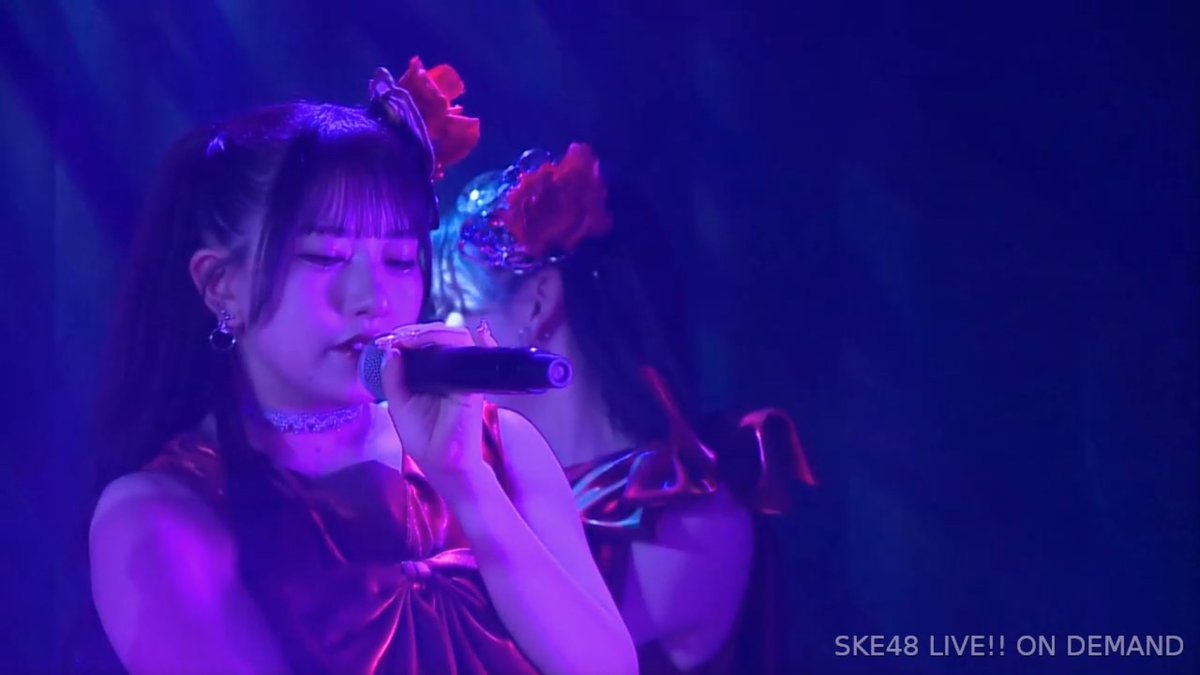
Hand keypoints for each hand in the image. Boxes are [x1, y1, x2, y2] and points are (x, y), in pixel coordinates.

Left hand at [378, 321, 497, 489]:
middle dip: (419, 330)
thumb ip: (394, 378)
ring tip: (408, 338)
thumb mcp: (400, 404)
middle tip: (398, 336)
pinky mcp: (472, 384)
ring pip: (457, 337)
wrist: (441, 464)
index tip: (391, 338)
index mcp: (435, 374)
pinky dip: (458, 340)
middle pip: (443, 334)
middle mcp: (453, 370)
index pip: (429, 342)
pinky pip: (470, 354)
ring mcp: (465, 375)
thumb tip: (391, 351)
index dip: (412, 334)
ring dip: (432, 332)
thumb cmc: (424, 437)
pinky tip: (436, 337)